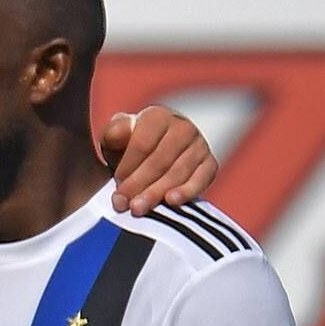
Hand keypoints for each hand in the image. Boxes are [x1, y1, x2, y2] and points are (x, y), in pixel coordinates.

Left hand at [101, 107, 219, 214]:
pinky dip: (187, 191)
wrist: (151, 157)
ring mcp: (199, 145)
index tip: (116, 182)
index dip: (128, 165)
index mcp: (157, 117)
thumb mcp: (115, 140)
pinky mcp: (209, 163)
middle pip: (160, 160)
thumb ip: (114, 134)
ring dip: (156, 192)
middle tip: (123, 203)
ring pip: (178, 172)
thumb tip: (119, 133)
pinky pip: (202, 178)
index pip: (143, 143)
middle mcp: (182, 127)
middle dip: (139, 184)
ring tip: (138, 208)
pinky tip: (171, 201)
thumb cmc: (129, 148)